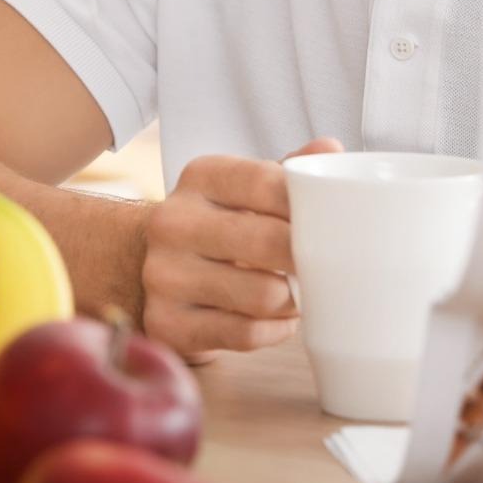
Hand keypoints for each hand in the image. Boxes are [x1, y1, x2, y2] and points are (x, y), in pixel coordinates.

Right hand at [139, 138, 340, 361]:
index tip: (335, 224)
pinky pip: (245, 334)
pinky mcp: (166, 322)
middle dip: (309, 260)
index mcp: (200, 176)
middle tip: (331, 268)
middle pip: (268, 242)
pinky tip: (278, 320)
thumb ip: (288, 171)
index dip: (309, 205)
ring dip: (295, 301)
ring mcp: (163, 275)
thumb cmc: (220, 222)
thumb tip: (331, 148)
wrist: (147, 263)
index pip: (266, 182)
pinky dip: (275, 331)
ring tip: (301, 294)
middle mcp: (172, 221)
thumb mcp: (246, 188)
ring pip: (263, 295)